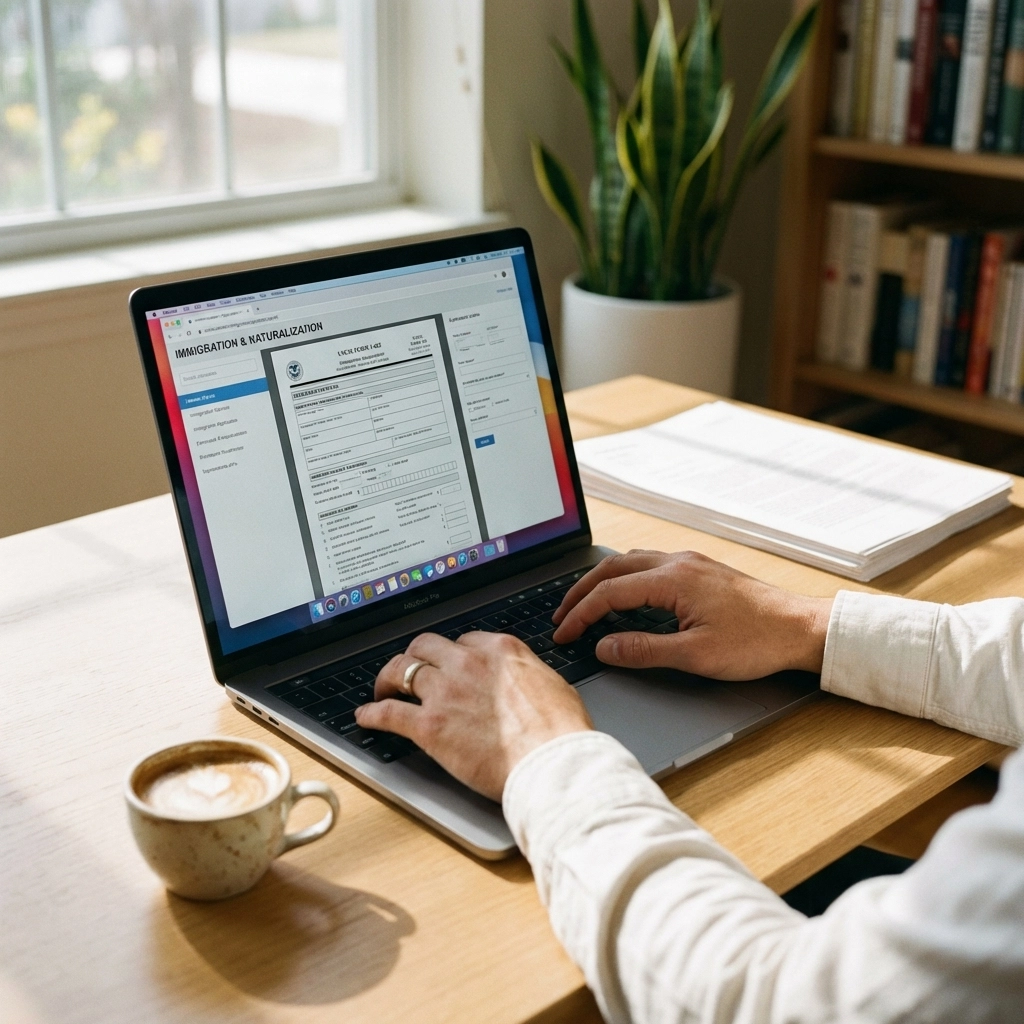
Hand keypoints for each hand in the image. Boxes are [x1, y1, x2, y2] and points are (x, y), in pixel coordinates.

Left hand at [354, 631, 591, 800]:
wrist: (552, 761)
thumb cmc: (561, 731)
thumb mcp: (551, 684)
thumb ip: (527, 675)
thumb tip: (524, 682)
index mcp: (499, 650)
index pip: (464, 640)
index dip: (453, 654)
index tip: (448, 665)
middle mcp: (468, 663)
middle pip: (425, 647)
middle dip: (415, 657)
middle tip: (409, 670)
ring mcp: (445, 692)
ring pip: (401, 670)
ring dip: (388, 679)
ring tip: (383, 688)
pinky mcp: (429, 726)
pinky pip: (389, 712)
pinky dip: (372, 713)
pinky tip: (366, 717)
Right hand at [552, 550, 831, 680]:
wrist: (800, 628)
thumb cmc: (756, 642)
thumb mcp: (695, 656)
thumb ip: (644, 650)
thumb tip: (604, 647)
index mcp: (673, 580)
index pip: (610, 593)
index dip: (580, 615)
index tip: (563, 634)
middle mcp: (678, 563)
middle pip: (613, 569)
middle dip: (581, 592)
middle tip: (561, 616)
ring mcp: (690, 563)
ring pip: (630, 562)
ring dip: (602, 581)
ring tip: (584, 604)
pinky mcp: (700, 570)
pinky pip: (649, 564)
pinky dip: (625, 577)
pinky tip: (625, 595)